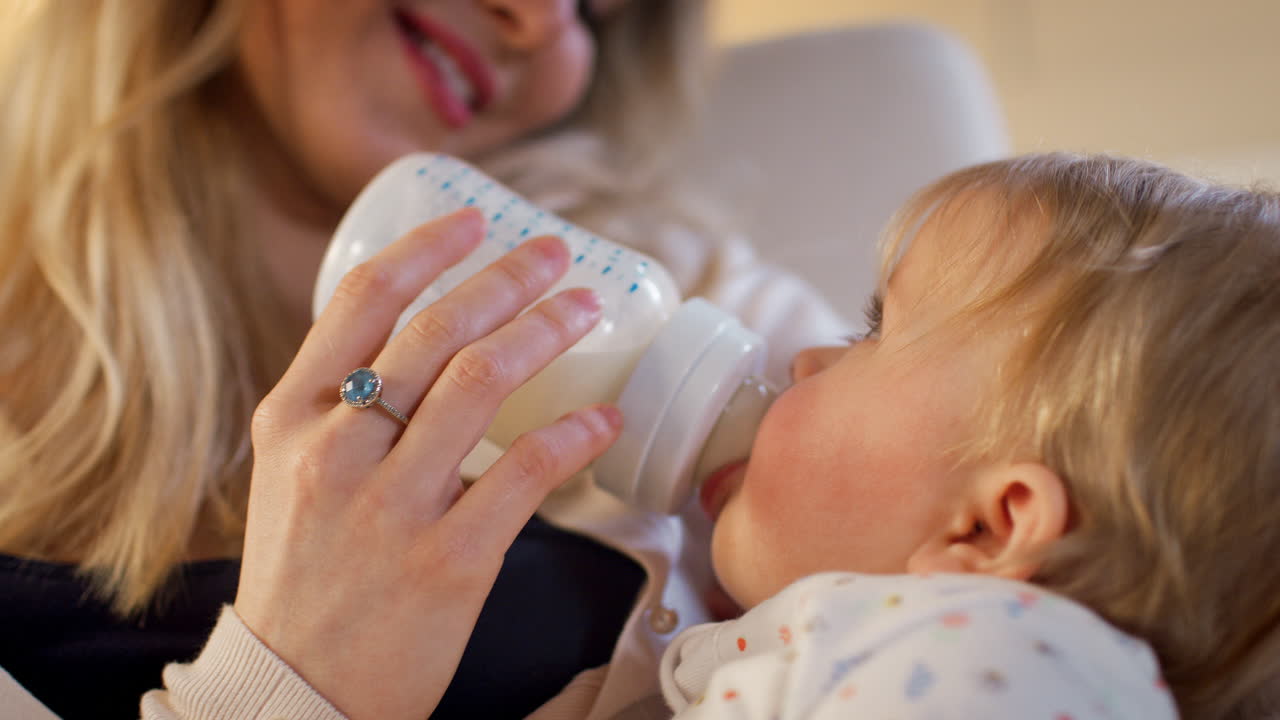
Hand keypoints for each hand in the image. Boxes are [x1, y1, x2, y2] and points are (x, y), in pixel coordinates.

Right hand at [235, 208, 620, 719]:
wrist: (297, 689)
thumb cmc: (303, 575)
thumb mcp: (289, 473)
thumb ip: (340, 407)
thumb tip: (420, 344)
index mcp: (291, 418)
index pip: (360, 301)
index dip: (427, 248)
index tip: (476, 220)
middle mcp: (334, 451)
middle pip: (434, 332)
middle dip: (505, 279)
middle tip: (555, 255)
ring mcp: (391, 505)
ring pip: (481, 385)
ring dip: (546, 334)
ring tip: (586, 310)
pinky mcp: (449, 559)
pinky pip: (525, 473)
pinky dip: (573, 436)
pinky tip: (602, 418)